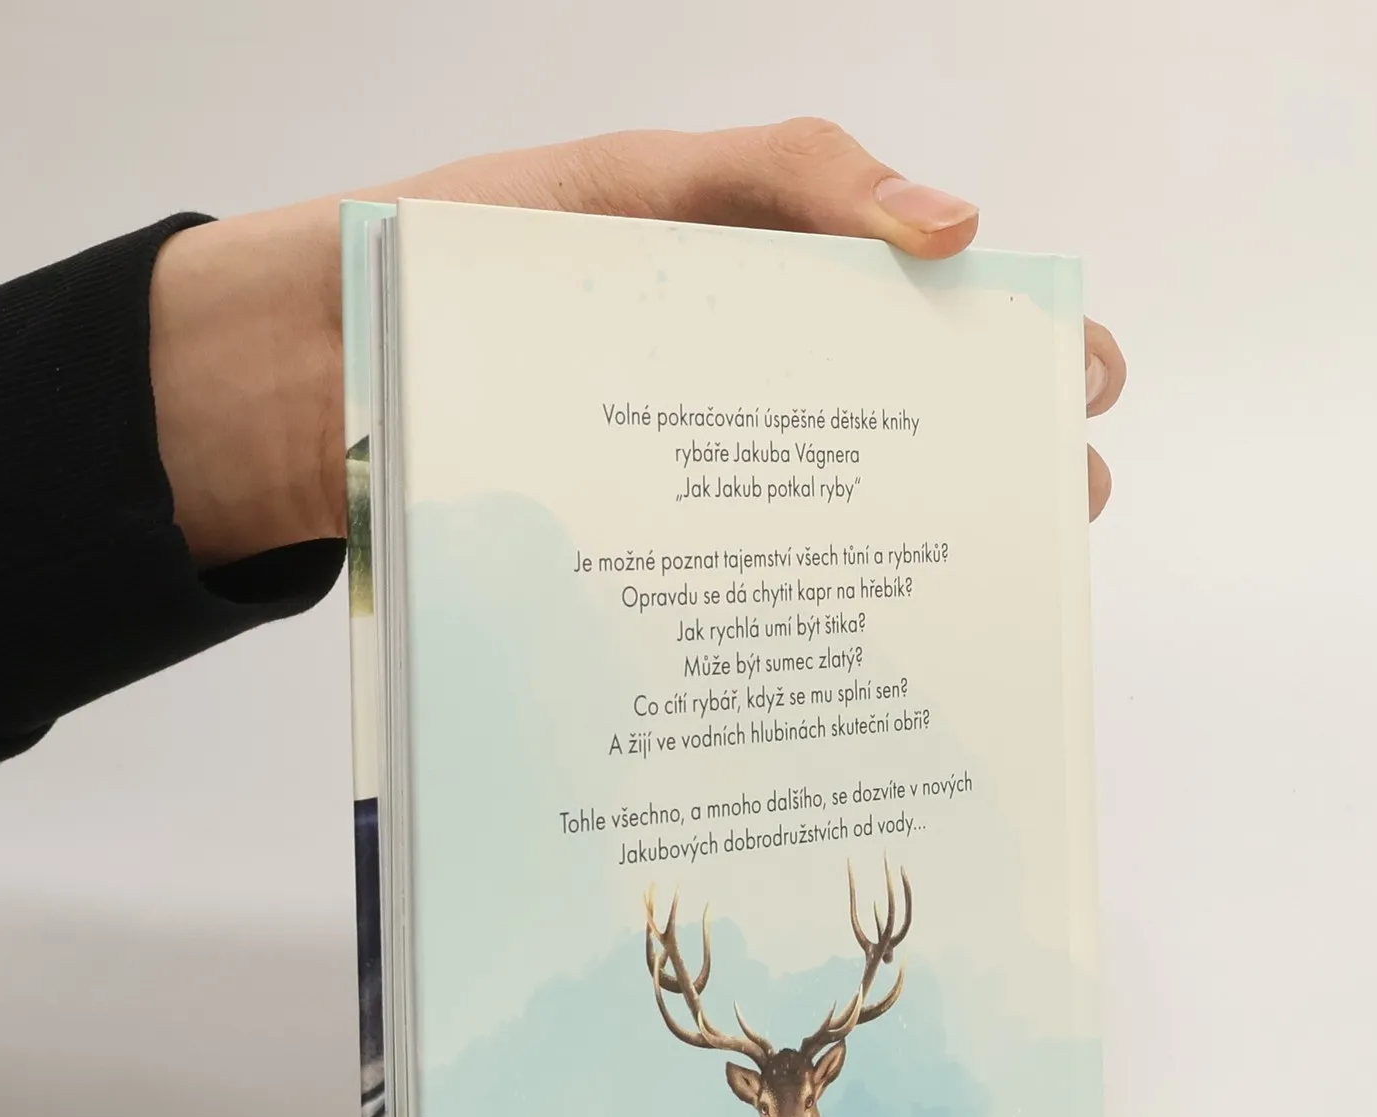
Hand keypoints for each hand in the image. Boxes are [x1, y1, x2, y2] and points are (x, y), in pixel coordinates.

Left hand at [149, 119, 1124, 569]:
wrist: (297, 380)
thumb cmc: (456, 257)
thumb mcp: (627, 183)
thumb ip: (785, 179)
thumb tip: (955, 232)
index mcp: (761, 305)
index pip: (921, 324)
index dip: (1014, 350)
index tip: (1078, 385)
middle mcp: (742, 418)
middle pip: (899, 449)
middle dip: (992, 477)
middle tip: (1054, 511)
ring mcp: (692, 513)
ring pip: (827, 550)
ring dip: (907, 579)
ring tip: (968, 602)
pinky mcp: (636, 594)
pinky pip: (728, 622)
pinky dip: (789, 650)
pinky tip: (835, 677)